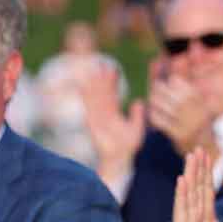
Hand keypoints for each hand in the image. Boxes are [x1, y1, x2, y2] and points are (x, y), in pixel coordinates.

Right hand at [79, 58, 144, 180]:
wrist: (118, 157)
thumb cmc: (127, 147)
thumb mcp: (136, 128)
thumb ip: (137, 115)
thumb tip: (140, 102)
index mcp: (114, 114)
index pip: (112, 94)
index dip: (111, 82)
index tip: (111, 68)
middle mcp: (104, 113)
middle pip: (101, 92)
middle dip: (100, 78)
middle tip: (98, 63)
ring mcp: (97, 116)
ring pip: (94, 96)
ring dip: (92, 83)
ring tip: (90, 69)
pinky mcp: (92, 120)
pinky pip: (89, 105)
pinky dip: (85, 96)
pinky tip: (82, 86)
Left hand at [148, 69, 216, 159]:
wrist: (204, 148)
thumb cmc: (198, 123)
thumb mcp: (200, 107)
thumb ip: (189, 94)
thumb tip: (173, 78)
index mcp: (203, 106)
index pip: (189, 89)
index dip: (177, 82)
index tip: (169, 80)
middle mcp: (197, 115)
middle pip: (176, 97)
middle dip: (163, 89)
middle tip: (155, 86)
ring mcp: (188, 126)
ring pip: (167, 108)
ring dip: (156, 100)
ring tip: (152, 98)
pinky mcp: (179, 135)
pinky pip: (162, 122)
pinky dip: (155, 115)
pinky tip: (152, 112)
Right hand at [171, 148, 222, 221]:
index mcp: (205, 213)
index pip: (207, 188)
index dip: (209, 172)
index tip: (211, 155)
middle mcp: (195, 212)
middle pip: (197, 185)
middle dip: (199, 166)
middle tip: (200, 148)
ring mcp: (187, 217)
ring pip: (189, 191)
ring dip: (190, 173)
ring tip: (191, 157)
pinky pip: (182, 207)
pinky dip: (182, 193)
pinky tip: (182, 180)